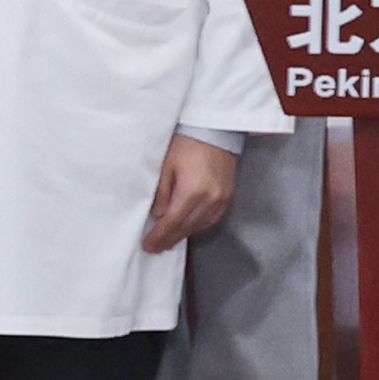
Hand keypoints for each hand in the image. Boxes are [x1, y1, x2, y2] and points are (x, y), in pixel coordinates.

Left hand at [144, 134, 238, 254]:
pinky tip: (188, 227)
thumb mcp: (166, 166)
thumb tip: (157, 216)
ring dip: (184, 234)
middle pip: (187, 227)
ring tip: (168, 240)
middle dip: (170, 239)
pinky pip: (213, 218)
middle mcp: (211, 200)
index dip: (160, 236)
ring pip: (201, 225)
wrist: (215, 131)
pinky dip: (199, 225)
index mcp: (193, 192)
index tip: (149, 246)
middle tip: (155, 248)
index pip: (173, 222)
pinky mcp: (229, 196)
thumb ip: (161, 194)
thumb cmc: (186, 145)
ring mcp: (223, 199)